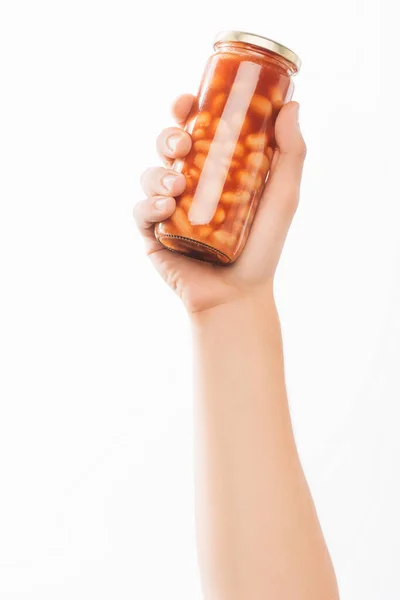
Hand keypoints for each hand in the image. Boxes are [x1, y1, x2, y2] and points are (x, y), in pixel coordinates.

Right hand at [134, 94, 305, 314]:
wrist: (239, 294)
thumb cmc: (263, 248)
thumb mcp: (282, 197)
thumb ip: (290, 154)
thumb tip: (292, 104)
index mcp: (214, 170)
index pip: (194, 131)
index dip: (184, 111)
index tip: (187, 101)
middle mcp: (188, 185)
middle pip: (166, 148)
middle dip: (167, 137)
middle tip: (183, 144)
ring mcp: (167, 209)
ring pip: (149, 176)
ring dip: (158, 173)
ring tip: (175, 185)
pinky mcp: (152, 234)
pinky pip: (140, 212)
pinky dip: (148, 206)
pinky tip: (163, 209)